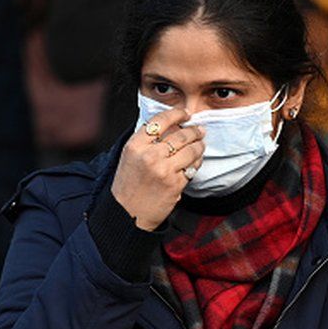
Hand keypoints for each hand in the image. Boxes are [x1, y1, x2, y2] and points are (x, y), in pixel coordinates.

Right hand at [111, 108, 204, 230]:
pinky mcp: (175, 184)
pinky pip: (193, 167)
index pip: (160, 121)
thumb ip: (145, 142)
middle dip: (194, 130)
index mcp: (135, 146)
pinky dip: (197, 162)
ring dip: (199, 145)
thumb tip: (170, 127)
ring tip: (200, 144)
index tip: (185, 114)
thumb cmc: (128, 186)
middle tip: (199, 130)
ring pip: (191, 149)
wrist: (127, 214)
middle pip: (180, 134)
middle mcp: (149, 156)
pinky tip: (195, 161)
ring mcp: (164, 170)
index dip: (176, 114)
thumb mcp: (129, 158)